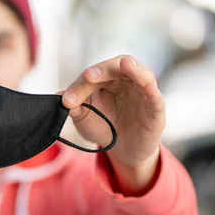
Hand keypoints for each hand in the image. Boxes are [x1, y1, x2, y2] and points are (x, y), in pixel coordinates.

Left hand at [60, 55, 164, 190]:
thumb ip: (74, 107)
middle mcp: (125, 81)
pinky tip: (146, 85)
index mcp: (105, 80)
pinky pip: (155, 95)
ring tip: (125, 64)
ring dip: (133, 68)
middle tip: (88, 76)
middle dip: (102, 70)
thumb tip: (59, 96)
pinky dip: (151, 87)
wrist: (123, 150)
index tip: (66, 100)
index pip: (92, 76)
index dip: (78, 86)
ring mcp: (142, 92)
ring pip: (140, 73)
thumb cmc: (105, 126)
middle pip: (115, 67)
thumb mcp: (85, 119)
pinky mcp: (156, 108)